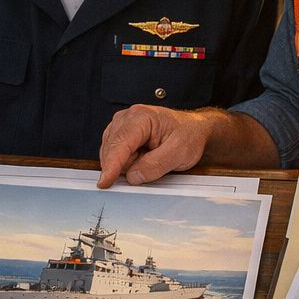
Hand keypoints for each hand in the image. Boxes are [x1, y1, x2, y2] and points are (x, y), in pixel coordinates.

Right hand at [98, 105, 213, 187]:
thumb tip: (132, 177)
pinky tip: (142, 158)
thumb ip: (155, 165)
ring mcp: (121, 124)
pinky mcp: (120, 133)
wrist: (193, 130)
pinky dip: (126, 161)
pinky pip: (114, 154)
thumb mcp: (179, 153)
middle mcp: (127, 117)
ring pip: (112, 153)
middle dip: (127, 165)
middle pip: (113, 150)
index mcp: (141, 117)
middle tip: (154, 163)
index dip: (111, 164)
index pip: (120, 143)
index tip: (105, 182)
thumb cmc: (188, 136)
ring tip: (150, 157)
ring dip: (127, 163)